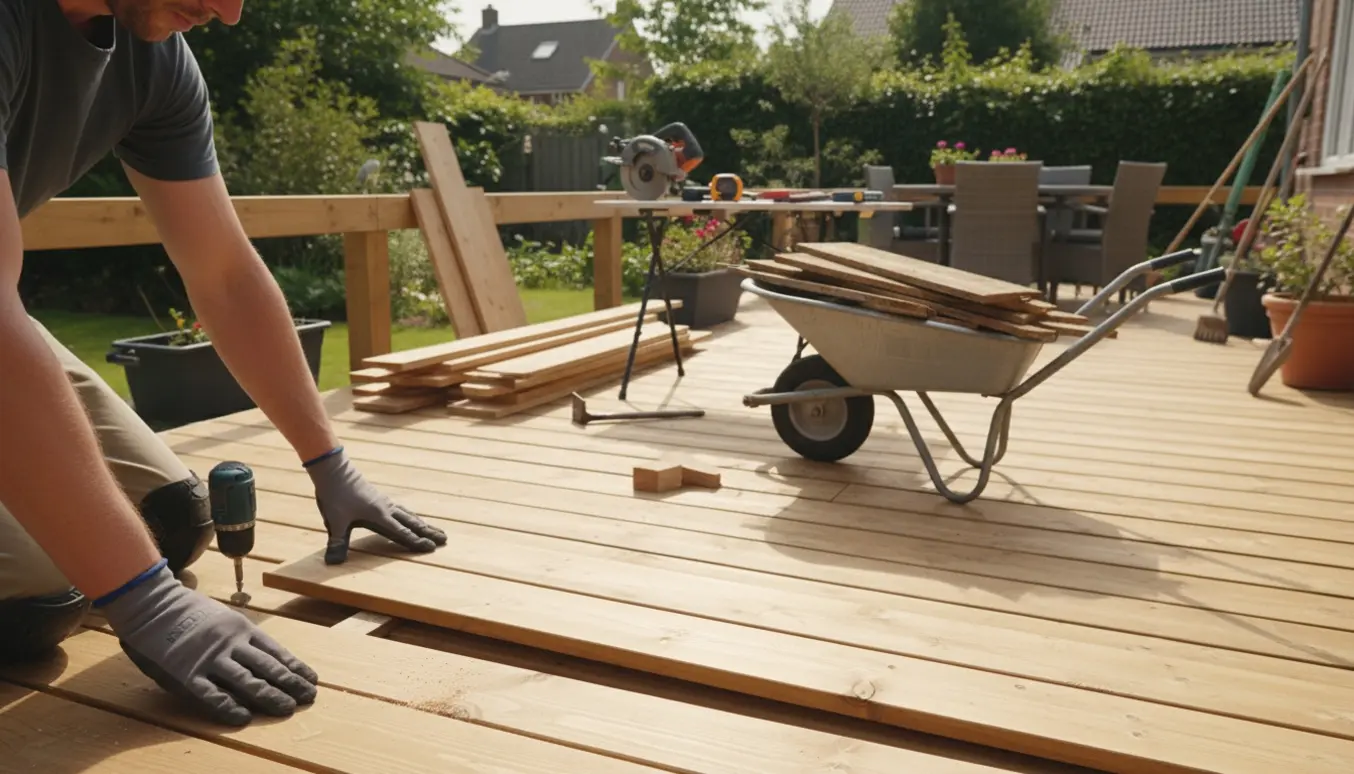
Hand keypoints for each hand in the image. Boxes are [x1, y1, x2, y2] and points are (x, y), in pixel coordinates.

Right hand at [100, 563, 318, 725]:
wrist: (152, 603)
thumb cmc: (188, 612)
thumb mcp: (222, 618)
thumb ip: (240, 639)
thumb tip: (265, 660)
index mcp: (241, 629)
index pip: (275, 652)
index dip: (294, 667)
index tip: (311, 679)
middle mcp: (231, 644)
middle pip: (267, 668)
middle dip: (290, 684)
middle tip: (308, 697)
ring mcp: (209, 659)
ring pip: (247, 681)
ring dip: (269, 696)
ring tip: (287, 708)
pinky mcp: (186, 673)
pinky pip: (211, 694)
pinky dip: (228, 706)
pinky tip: (244, 717)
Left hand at [305, 447, 446, 563]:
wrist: (334, 471)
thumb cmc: (335, 495)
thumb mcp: (335, 521)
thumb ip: (337, 542)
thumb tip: (333, 562)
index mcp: (379, 516)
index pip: (402, 532)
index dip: (416, 541)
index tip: (432, 548)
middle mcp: (386, 508)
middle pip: (412, 522)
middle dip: (428, 532)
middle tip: (445, 539)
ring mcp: (384, 502)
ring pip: (408, 515)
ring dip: (422, 523)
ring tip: (435, 529)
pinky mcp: (379, 498)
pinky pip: (401, 509)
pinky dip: (411, 516)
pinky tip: (411, 517)